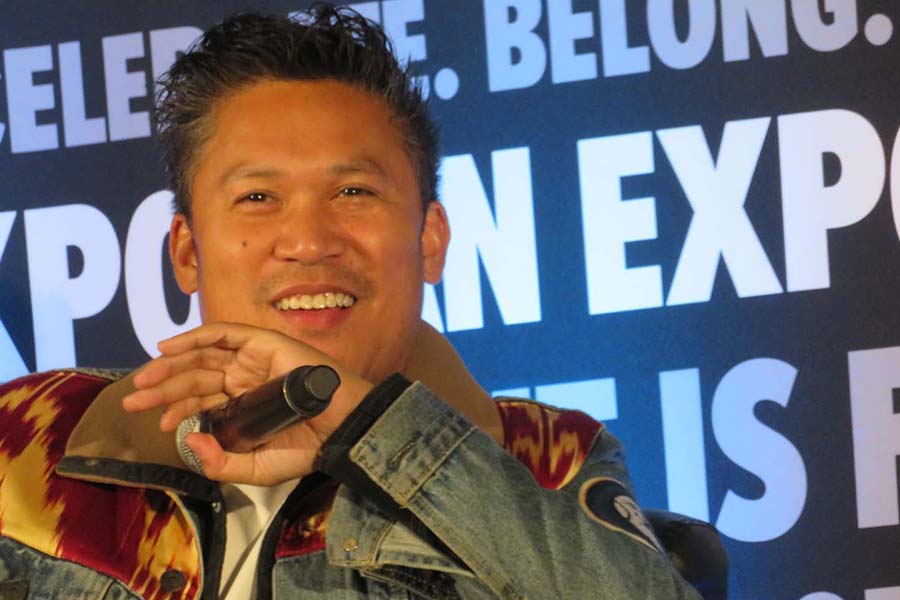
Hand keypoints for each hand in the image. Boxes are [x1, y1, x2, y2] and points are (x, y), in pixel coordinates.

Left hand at [121, 322, 373, 484]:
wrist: (342, 431)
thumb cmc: (308, 449)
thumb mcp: (256, 469)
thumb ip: (221, 464)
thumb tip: (190, 441)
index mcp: (245, 404)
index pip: (202, 399)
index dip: (177, 407)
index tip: (160, 424)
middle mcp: (246, 378)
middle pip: (195, 375)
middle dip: (162, 387)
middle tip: (133, 401)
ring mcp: (254, 359)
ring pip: (203, 355)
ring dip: (170, 365)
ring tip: (144, 380)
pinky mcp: (263, 343)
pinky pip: (224, 334)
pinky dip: (195, 337)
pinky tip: (167, 348)